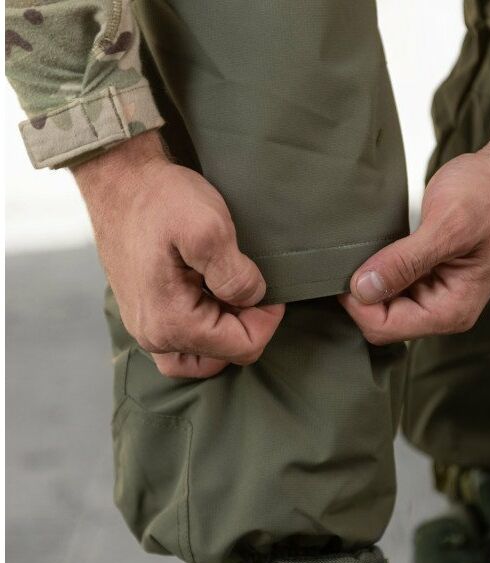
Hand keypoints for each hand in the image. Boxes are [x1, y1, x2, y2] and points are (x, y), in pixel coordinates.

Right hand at [74, 131, 282, 377]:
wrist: (119, 178)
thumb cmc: (160, 199)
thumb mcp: (209, 228)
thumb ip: (237, 275)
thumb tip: (252, 299)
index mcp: (173, 324)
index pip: (244, 347)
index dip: (267, 318)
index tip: (268, 286)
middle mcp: (155, 337)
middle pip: (226, 353)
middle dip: (245, 321)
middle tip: (244, 280)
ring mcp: (146, 330)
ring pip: (205, 356)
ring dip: (226, 330)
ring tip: (229, 292)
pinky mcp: (145, 316)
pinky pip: (183, 346)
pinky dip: (205, 331)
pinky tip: (212, 301)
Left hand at [340, 123, 489, 343]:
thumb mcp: (448, 225)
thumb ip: (404, 262)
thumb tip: (362, 290)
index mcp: (452, 310)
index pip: (385, 327)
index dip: (358, 304)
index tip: (345, 268)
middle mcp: (443, 310)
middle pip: (381, 322)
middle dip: (361, 296)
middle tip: (347, 255)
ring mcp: (436, 295)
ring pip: (383, 305)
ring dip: (368, 282)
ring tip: (362, 248)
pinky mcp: (428, 276)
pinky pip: (392, 285)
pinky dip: (378, 270)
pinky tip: (373, 248)